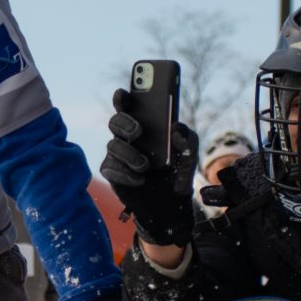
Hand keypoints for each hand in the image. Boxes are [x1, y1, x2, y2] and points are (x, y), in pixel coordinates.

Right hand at [100, 88, 200, 248]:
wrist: (170, 205)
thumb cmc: (177, 172)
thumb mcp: (190, 154)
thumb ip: (188, 138)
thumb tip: (175, 128)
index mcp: (145, 125)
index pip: (129, 106)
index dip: (123, 98)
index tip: (124, 94)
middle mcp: (128, 137)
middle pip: (115, 121)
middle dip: (124, 123)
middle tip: (138, 131)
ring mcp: (118, 155)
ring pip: (112, 145)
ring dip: (129, 154)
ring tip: (145, 166)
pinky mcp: (112, 172)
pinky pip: (110, 167)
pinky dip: (125, 173)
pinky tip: (140, 179)